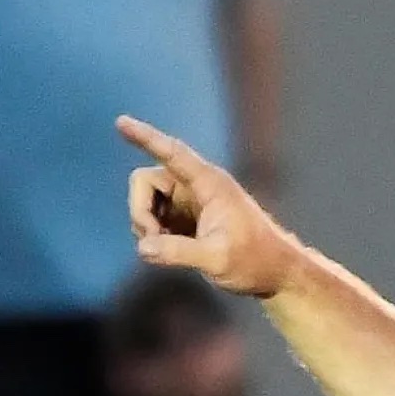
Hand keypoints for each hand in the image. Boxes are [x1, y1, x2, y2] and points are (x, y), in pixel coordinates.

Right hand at [117, 115, 301, 296]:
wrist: (273, 273)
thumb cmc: (254, 261)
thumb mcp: (216, 259)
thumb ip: (179, 252)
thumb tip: (143, 248)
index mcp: (209, 184)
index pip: (172, 153)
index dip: (146, 137)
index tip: (121, 122)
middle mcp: (195, 186)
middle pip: (145, 181)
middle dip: (140, 211)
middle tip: (154, 240)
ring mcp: (188, 201)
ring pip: (145, 200)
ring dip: (146, 225)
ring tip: (167, 250)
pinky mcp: (184, 218)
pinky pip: (152, 217)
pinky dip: (152, 234)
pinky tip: (171, 251)